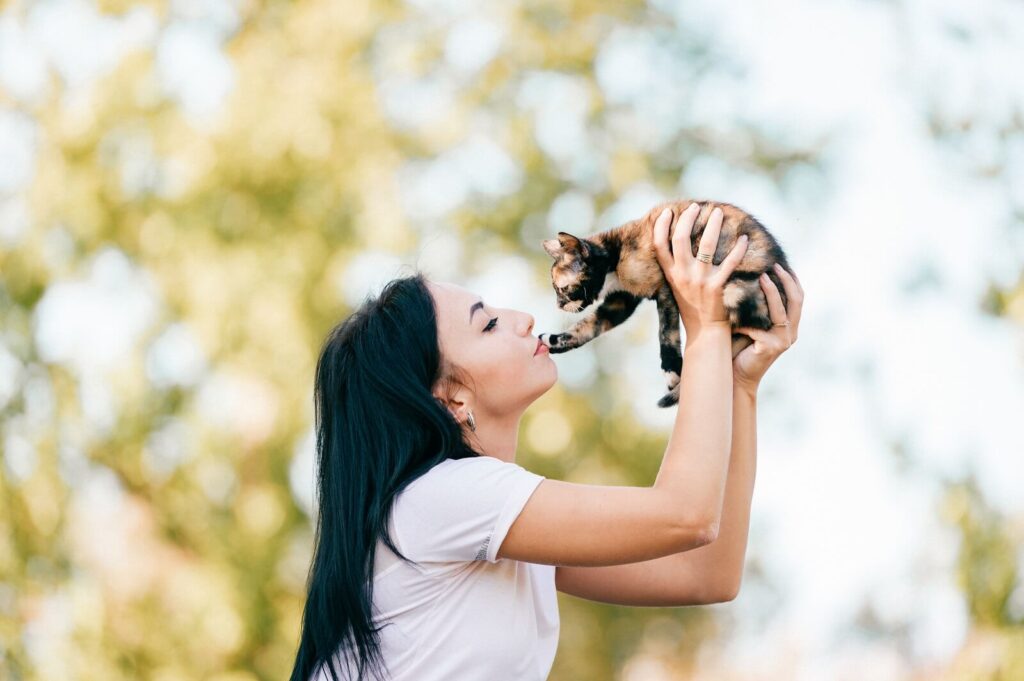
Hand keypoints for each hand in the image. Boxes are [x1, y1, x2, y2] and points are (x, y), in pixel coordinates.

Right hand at [652, 203, 748, 332]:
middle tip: (696, 207)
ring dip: (713, 224)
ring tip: (718, 212)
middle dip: (688, 218)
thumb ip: (676, 265)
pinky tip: (744, 238)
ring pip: (706, 244)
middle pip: (680, 239)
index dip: (660, 226)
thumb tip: (678, 239)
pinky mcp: (718, 287)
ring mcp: (700, 280)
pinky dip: (739, 248)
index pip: (659, 245)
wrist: (705, 330)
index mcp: (671, 274)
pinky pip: (730, 262)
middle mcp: (683, 275)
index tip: (667, 211)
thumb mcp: (677, 285)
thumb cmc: (692, 304)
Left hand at [732, 263, 803, 393]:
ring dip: (772, 292)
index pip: (797, 297)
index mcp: (789, 325)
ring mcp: (783, 340)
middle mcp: (791, 332)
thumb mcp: (750, 321)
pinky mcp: (772, 347)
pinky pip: (759, 325)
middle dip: (787, 280)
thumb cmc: (739, 347)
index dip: (792, 279)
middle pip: (797, 300)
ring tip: (760, 276)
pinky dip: (745, 318)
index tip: (781, 262)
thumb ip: (755, 305)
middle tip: (774, 265)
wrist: (735, 375)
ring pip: (781, 310)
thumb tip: (749, 275)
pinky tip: (733, 313)